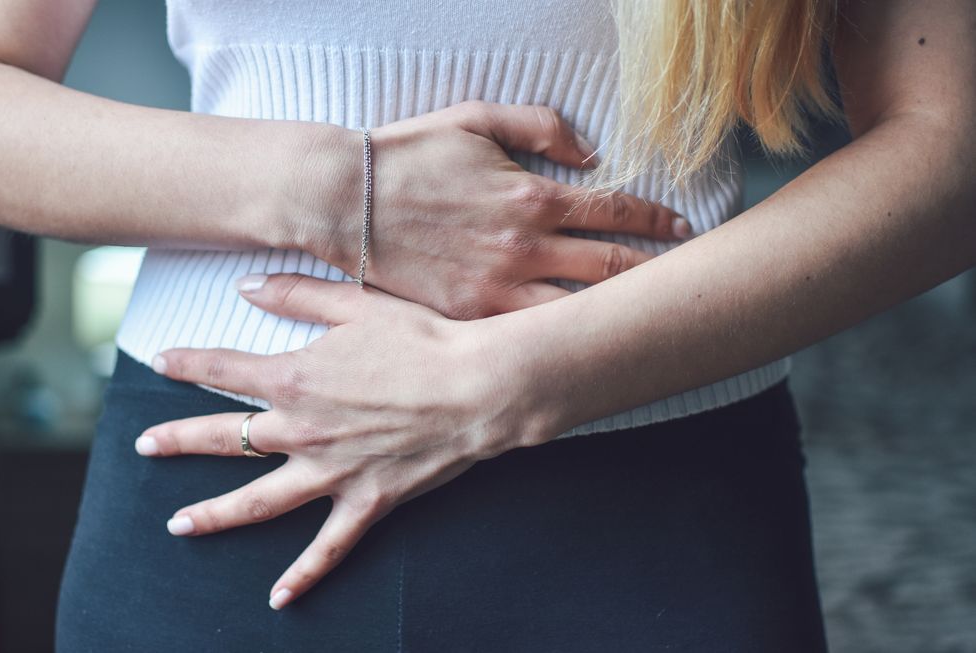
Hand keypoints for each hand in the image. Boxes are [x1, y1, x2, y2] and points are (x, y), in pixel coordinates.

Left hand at [136, 274, 538, 609]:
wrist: (476, 388)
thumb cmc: (421, 340)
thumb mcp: (356, 304)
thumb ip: (296, 294)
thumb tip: (245, 286)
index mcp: (296, 378)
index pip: (224, 368)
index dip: (188, 363)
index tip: (161, 361)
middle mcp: (302, 430)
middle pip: (224, 439)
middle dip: (179, 440)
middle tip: (145, 446)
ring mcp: (331, 472)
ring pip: (257, 501)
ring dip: (214, 514)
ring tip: (179, 525)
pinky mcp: (366, 501)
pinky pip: (328, 546)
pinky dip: (303, 574)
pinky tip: (278, 597)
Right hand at [294, 100, 690, 319]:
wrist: (343, 201)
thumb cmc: (409, 155)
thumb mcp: (476, 119)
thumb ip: (541, 127)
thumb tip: (591, 151)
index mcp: (532, 197)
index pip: (614, 211)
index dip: (656, 219)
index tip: (681, 228)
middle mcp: (525, 248)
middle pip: (610, 267)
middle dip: (655, 272)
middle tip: (686, 280)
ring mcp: (498, 288)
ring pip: (577, 309)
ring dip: (616, 313)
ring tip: (647, 318)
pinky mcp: (469, 315)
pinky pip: (527, 332)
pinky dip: (560, 337)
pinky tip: (583, 344)